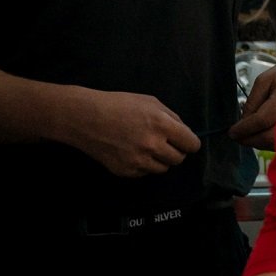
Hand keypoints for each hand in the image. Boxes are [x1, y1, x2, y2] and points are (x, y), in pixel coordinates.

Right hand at [59, 88, 200, 176]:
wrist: (84, 117)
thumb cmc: (118, 105)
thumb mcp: (151, 102)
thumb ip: (172, 118)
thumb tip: (185, 132)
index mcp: (162, 125)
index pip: (192, 144)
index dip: (190, 143)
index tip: (185, 142)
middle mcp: (152, 145)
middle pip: (179, 159)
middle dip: (175, 151)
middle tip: (164, 143)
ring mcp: (138, 160)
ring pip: (163, 168)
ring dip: (160, 160)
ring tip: (146, 147)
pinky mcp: (125, 171)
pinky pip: (144, 173)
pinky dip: (143, 165)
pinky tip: (131, 152)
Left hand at [230, 61, 275, 148]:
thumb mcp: (264, 80)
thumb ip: (252, 102)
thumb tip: (244, 123)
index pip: (261, 120)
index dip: (244, 129)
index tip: (232, 132)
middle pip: (269, 137)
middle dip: (250, 139)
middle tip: (237, 137)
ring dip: (260, 142)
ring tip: (249, 135)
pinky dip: (271, 141)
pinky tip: (263, 134)